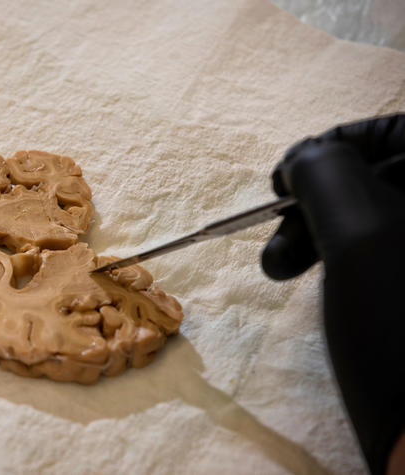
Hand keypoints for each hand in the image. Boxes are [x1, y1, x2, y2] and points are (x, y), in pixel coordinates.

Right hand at [261, 114, 404, 474]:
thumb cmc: (399, 327)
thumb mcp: (358, 231)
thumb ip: (327, 171)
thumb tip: (302, 159)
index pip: (398, 129)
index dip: (339, 142)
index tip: (288, 174)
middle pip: (384, 172)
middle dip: (320, 197)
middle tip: (279, 228)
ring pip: (376, 213)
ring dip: (319, 230)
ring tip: (278, 265)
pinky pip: (378, 247)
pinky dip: (338, 254)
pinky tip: (308, 274)